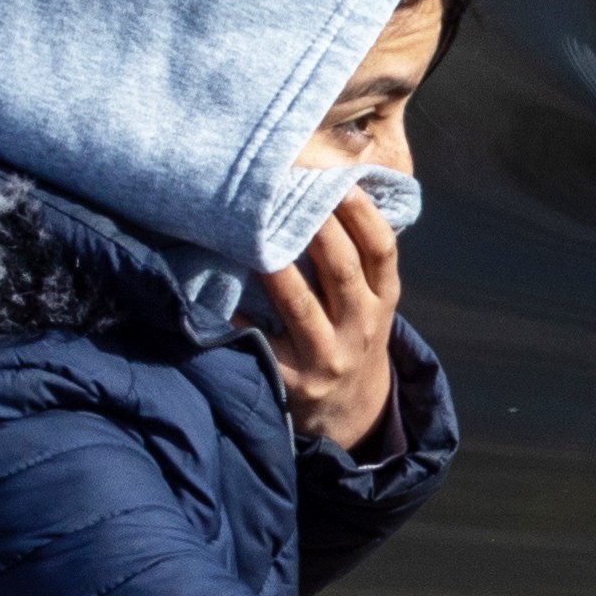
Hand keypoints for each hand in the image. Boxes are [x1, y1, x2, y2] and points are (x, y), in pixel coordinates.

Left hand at [256, 193, 405, 452]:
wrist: (350, 412)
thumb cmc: (352, 338)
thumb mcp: (372, 305)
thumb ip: (360, 262)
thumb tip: (331, 189)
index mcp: (384, 302)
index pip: (382, 252)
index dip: (364, 216)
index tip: (339, 183)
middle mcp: (361, 328)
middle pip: (343, 271)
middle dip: (318, 228)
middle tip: (289, 190)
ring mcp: (327, 356)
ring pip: (300, 305)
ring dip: (277, 267)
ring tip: (253, 232)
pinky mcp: (292, 379)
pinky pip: (258, 341)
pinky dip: (235, 317)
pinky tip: (212, 292)